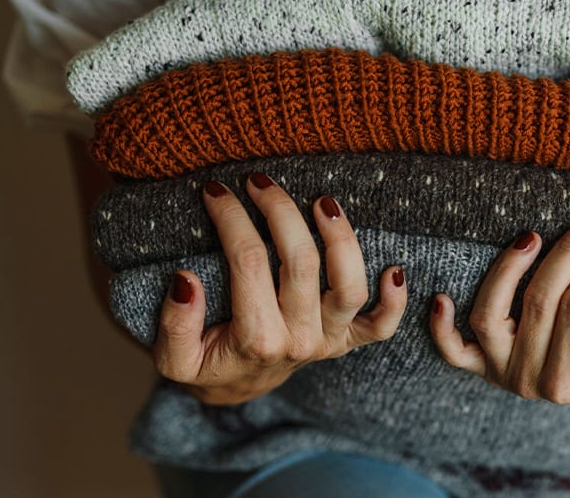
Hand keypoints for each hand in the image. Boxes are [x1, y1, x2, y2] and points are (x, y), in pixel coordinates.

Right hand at [152, 173, 407, 404]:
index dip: (232, 219)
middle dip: (279, 211)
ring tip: (322, 201)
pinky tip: (394, 269)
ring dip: (341, 239)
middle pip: (300, 263)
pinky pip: (382, 325)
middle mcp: (300, 339)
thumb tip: (185, 279)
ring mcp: (330, 340)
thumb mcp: (174, 360)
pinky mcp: (349, 341)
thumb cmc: (207, 362)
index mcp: (256, 339)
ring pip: (349, 287)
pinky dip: (394, 300)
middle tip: (259, 181)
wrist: (237, 386)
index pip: (248, 262)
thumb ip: (175, 324)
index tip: (217, 191)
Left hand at [430, 215, 569, 403]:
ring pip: (488, 315)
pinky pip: (452, 348)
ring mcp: (500, 373)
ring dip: (507, 269)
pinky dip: (441, 326)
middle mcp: (530, 383)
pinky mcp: (482, 363)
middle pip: (537, 303)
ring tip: (532, 236)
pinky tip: (441, 296)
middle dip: (567, 255)